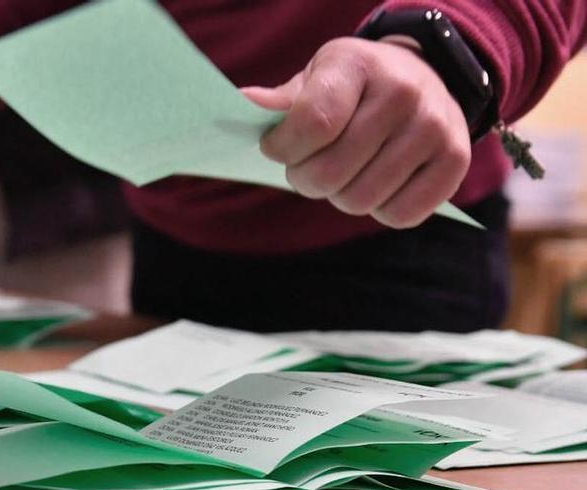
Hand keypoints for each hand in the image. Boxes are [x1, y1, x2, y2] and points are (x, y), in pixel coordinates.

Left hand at [243, 37, 471, 227]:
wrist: (423, 76)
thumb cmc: (354, 85)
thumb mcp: (317, 77)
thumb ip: (282, 100)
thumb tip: (245, 104)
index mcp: (358, 64)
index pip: (313, 123)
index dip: (283, 149)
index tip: (274, 149)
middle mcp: (403, 92)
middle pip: (331, 171)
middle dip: (305, 179)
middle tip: (308, 168)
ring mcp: (434, 127)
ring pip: (361, 199)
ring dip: (340, 196)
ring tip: (344, 174)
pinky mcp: (455, 161)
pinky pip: (400, 215)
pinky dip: (379, 210)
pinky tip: (377, 185)